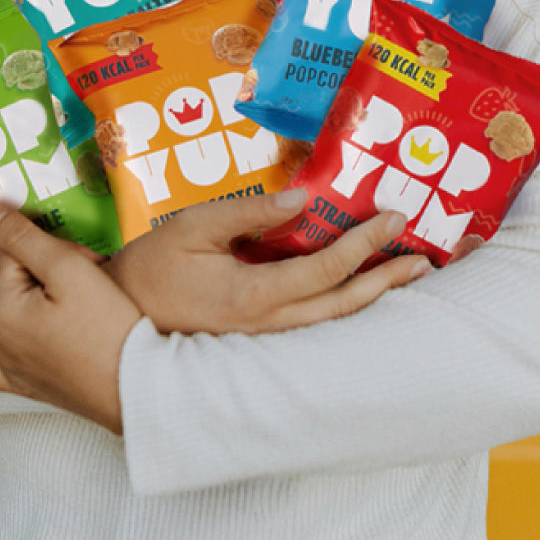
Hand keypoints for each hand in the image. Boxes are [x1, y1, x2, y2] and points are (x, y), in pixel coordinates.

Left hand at [0, 203, 140, 432]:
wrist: (133, 384)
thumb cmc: (107, 326)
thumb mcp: (70, 269)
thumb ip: (25, 238)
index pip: (9, 250)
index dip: (45, 242)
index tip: (78, 252)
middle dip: (24, 262)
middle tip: (70, 264)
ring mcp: (2, 361)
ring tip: (27, 274)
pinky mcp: (17, 381)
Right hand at [105, 187, 429, 335]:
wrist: (116, 325)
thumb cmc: (150, 267)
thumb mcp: (192, 227)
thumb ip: (248, 212)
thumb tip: (301, 198)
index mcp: (252, 295)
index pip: (323, 270)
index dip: (361, 244)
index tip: (391, 218)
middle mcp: (266, 326)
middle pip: (341, 307)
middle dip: (386, 282)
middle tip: (423, 259)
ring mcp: (263, 340)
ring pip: (330, 323)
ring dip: (372, 298)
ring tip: (405, 276)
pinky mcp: (256, 341)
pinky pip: (311, 325)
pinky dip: (342, 306)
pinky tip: (357, 290)